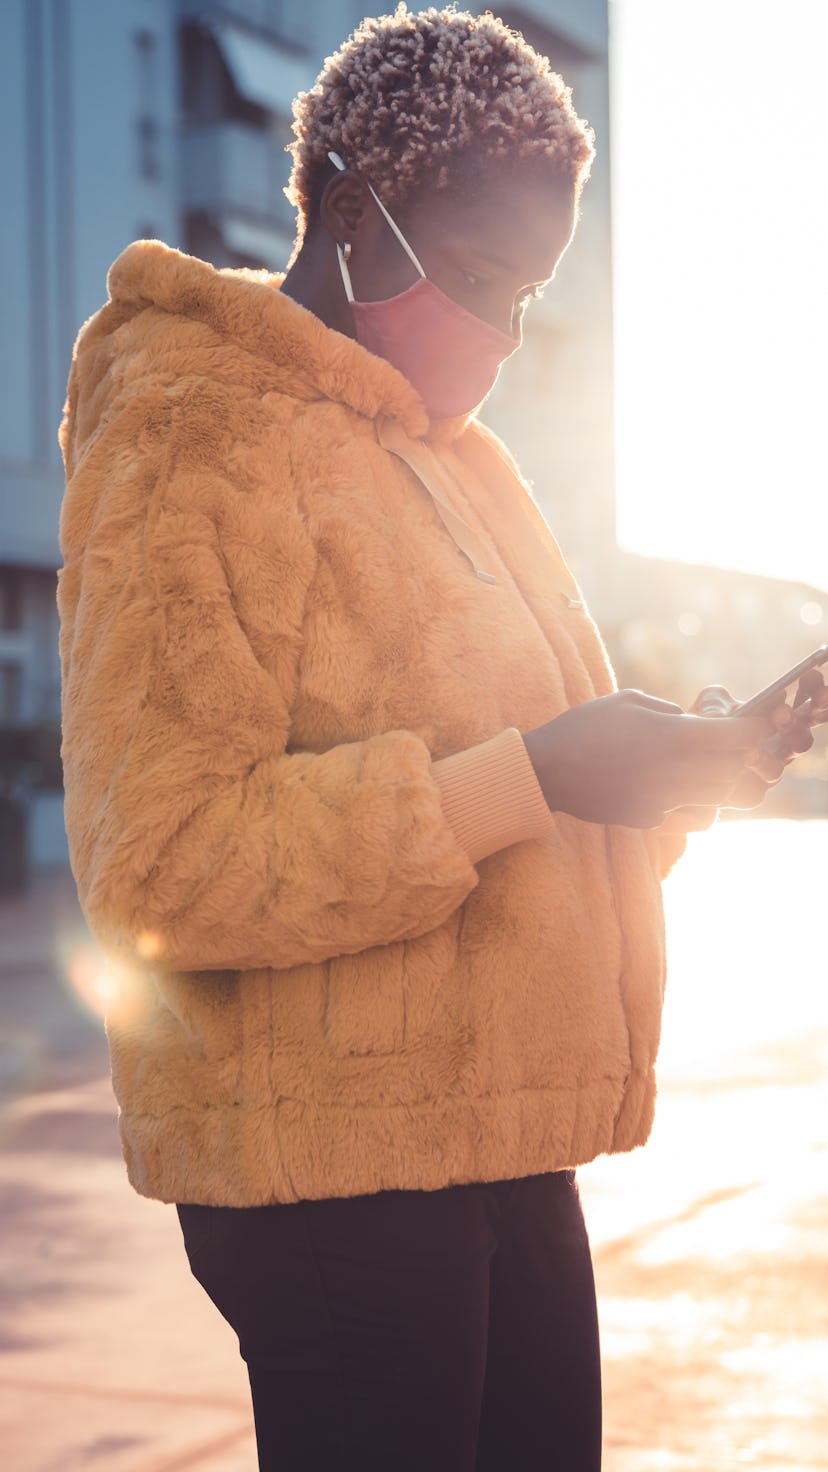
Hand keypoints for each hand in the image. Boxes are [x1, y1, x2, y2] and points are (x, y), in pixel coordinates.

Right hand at [522, 689, 773, 827]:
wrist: (548, 772)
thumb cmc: (584, 727)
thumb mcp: (627, 701)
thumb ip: (668, 710)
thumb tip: (689, 720)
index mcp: (674, 737)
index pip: (737, 737)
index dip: (752, 730)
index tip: (752, 726)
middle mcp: (676, 773)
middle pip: (734, 772)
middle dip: (737, 758)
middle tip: (727, 747)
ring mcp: (664, 801)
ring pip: (717, 799)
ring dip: (718, 783)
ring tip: (702, 769)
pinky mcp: (650, 820)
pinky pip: (687, 814)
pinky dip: (690, 802)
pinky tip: (670, 787)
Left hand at [691, 682, 812, 807]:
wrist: (683, 756)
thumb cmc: (706, 721)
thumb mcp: (710, 702)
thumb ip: (718, 702)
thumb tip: (729, 715)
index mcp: (782, 719)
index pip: (810, 705)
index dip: (815, 693)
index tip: (811, 675)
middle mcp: (781, 747)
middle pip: (801, 740)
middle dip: (794, 728)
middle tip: (781, 714)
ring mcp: (767, 772)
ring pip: (776, 770)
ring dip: (764, 761)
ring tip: (750, 752)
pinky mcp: (749, 794)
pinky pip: (752, 793)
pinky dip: (741, 782)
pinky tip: (732, 772)